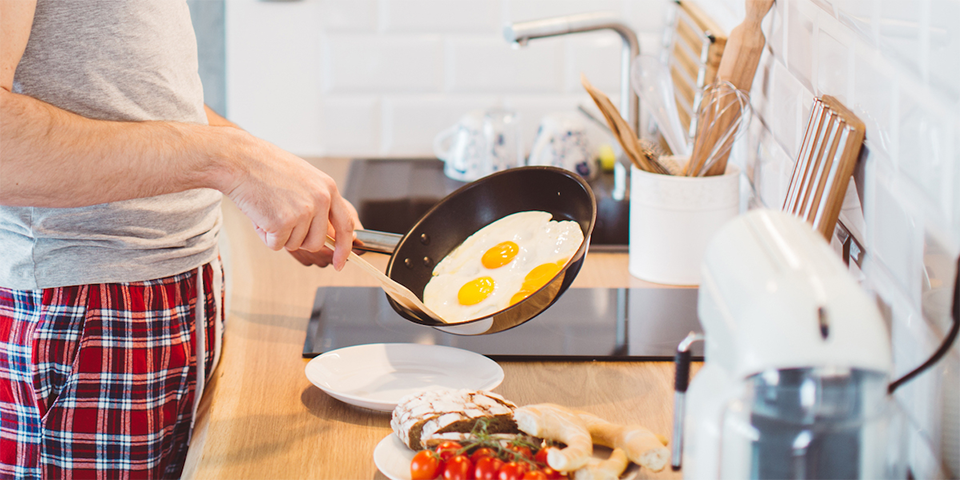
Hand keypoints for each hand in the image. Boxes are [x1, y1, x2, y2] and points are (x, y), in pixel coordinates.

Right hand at [222, 134, 356, 269]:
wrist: (240, 160)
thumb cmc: (266, 168)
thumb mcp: (304, 179)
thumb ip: (319, 203)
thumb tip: (326, 232)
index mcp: (328, 188)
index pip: (346, 225)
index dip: (344, 248)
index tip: (340, 263)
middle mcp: (320, 200)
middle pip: (317, 242)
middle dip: (299, 240)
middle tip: (281, 220)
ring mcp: (303, 211)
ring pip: (295, 244)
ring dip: (279, 234)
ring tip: (269, 209)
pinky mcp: (283, 222)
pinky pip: (276, 245)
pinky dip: (265, 235)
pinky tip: (260, 214)